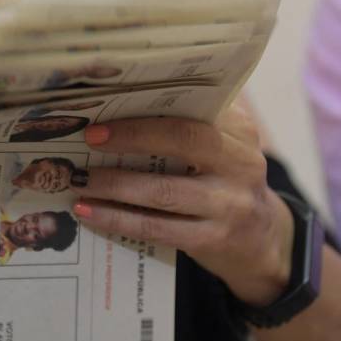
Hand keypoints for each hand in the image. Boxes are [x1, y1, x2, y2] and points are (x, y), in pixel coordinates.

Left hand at [70, 101, 294, 305]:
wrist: (262, 240)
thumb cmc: (224, 179)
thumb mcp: (222, 146)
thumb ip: (189, 120)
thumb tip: (122, 99)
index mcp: (240, 130)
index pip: (195, 106)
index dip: (151, 103)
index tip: (107, 104)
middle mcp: (241, 163)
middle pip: (184, 140)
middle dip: (131, 136)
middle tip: (89, 138)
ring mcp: (229, 204)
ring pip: (163, 191)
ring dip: (113, 184)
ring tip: (78, 179)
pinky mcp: (212, 239)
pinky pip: (156, 227)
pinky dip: (117, 219)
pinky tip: (88, 211)